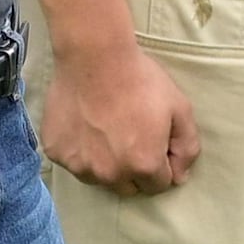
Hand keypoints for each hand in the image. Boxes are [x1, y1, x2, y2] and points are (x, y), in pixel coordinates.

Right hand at [35, 41, 200, 194]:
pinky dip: (81, 150)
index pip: (158, 185)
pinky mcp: (56, 152)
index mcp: (143, 165)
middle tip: (131, 136)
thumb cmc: (140, 80)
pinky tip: (86, 124)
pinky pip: (75, 161)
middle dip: (134, 170)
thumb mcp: (179, 108)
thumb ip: (187, 147)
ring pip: (99, 178)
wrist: (94, 56)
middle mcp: (110, 174)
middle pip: (128, 187)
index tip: (155, 142)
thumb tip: (180, 177)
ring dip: (106, 163)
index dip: (161, 164)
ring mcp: (80, 165)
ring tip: (106, 130)